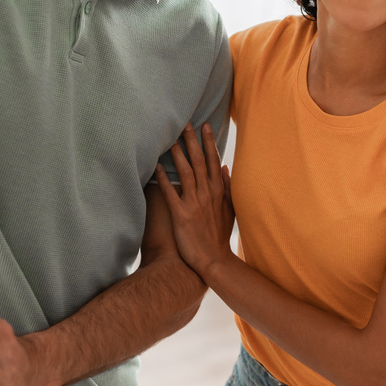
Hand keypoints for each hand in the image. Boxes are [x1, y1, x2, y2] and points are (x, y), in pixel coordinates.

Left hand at [154, 123, 234, 277]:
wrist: (213, 261)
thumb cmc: (219, 236)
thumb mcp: (230, 210)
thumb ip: (227, 188)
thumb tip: (225, 168)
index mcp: (218, 191)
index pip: (213, 161)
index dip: (209, 143)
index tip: (205, 126)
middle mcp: (207, 194)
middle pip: (199, 162)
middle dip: (192, 142)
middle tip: (185, 124)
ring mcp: (194, 204)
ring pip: (185, 173)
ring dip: (178, 155)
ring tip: (169, 139)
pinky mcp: (181, 215)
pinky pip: (171, 194)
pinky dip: (164, 179)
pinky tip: (156, 167)